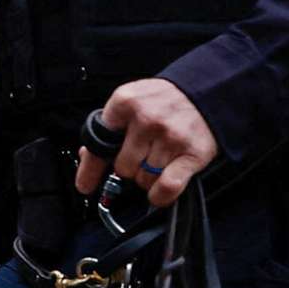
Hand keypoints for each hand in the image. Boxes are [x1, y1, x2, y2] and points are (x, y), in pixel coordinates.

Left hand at [76, 78, 219, 207]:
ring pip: (144, 179)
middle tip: (141, 157)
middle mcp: (147, 119)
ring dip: (148, 178)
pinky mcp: (192, 153)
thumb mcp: (131, 100)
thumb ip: (109, 126)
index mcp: (125, 102)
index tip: (85, 186)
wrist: (203, 91)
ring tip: (158, 160)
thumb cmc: (163, 100)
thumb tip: (87, 156)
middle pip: (122, 167)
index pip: (99, 145)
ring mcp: (170, 136)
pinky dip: (160, 195)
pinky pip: (167, 187)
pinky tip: (159, 191)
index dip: (90, 170)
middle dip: (129, 168)